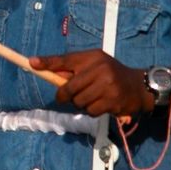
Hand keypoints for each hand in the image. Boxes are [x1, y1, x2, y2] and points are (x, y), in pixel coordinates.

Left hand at [29, 49, 147, 117]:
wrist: (138, 86)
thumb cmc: (110, 73)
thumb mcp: (94, 64)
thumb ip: (72, 68)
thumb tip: (44, 68)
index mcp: (93, 57)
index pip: (66, 59)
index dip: (48, 62)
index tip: (32, 63)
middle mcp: (100, 68)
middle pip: (68, 88)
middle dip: (65, 95)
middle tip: (68, 97)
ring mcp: (107, 85)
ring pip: (79, 102)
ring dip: (81, 104)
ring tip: (92, 97)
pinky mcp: (112, 101)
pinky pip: (90, 111)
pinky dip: (92, 111)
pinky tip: (101, 103)